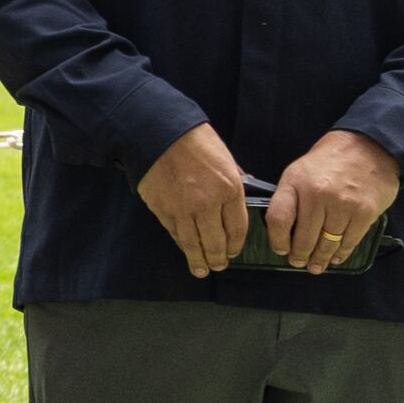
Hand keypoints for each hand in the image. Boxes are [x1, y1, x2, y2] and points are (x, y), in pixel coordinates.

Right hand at [139, 122, 248, 280]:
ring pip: (194, 245)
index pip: (237, 229)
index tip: (234, 252)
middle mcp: (208, 204)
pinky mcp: (163, 210)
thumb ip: (236, 181)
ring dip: (199, 261)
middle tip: (220, 265)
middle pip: (217, 243)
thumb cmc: (195, 141)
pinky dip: (182, 246)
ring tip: (202, 270)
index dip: (236, 245)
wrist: (159, 132)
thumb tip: (244, 195)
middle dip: (219, 258)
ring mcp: (184, 210)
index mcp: (229, 189)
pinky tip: (186, 251)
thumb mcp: (226, 158)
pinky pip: (176, 235)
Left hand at [264, 129, 401, 275]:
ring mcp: (342, 205)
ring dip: (320, 259)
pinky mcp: (364, 213)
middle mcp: (317, 194)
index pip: (278, 219)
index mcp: (295, 181)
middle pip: (304, 237)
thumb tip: (283, 230)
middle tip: (299, 263)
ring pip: (326, 244)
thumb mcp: (300, 169)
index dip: (277, 240)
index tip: (281, 250)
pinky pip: (349, 241)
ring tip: (316, 266)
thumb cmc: (330, 160)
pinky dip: (341, 254)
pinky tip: (335, 258)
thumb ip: (290, 196)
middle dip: (300, 256)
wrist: (369, 146)